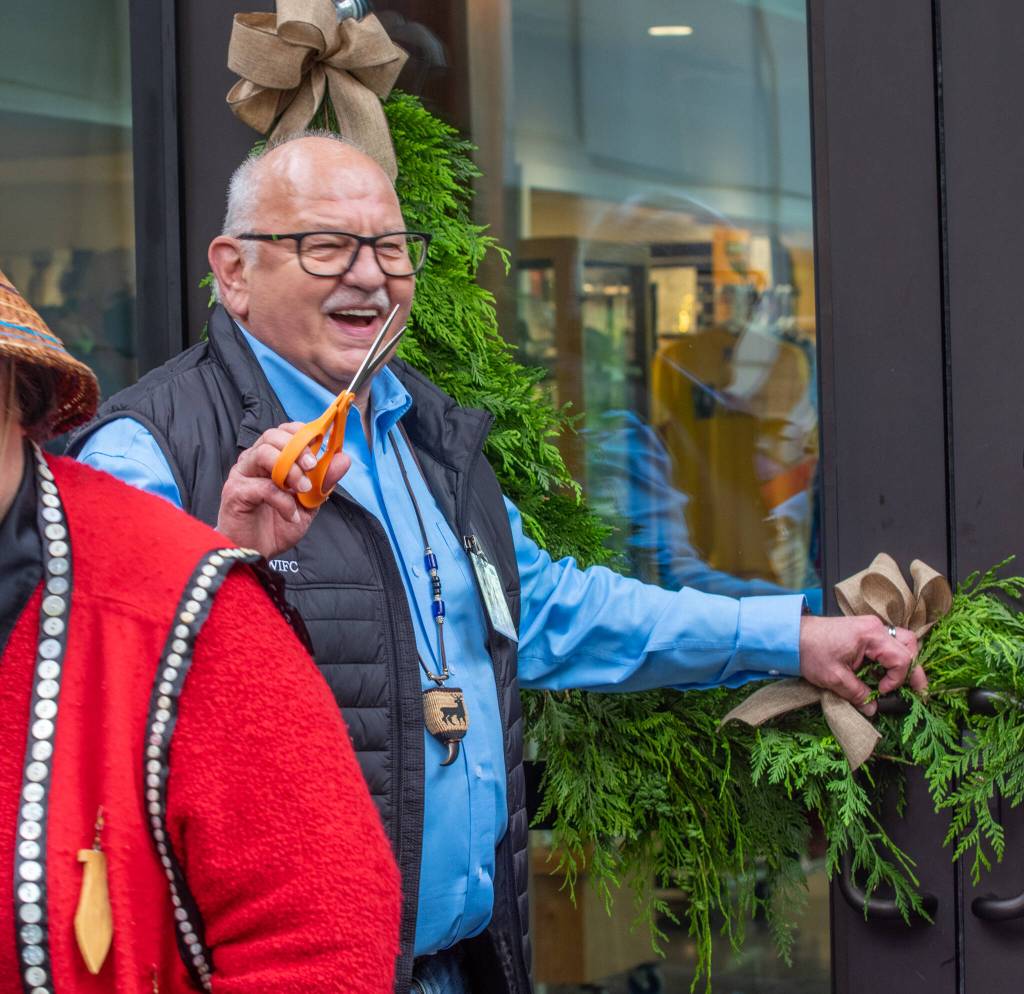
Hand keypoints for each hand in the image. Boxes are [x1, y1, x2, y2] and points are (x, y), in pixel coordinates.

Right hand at [216, 422, 349, 558]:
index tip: (319, 445)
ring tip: (303, 489)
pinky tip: (291, 514)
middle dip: (298, 449)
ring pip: (264, 453)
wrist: (257, 553)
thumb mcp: (309, 503)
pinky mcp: (235, 492)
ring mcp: (242, 475)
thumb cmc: (277, 526)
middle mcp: (253, 462)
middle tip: (312, 467)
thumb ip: (324, 480)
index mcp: (270, 459)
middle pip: (272, 436)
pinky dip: (283, 501)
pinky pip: (263, 487)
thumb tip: (343, 459)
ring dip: (290, 470)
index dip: (302, 433)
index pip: (284, 431)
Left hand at [798, 615, 924, 715]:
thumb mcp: (834, 678)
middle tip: (916, 691)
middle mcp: (875, 627)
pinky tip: (880, 673)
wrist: (790, 635)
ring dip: (903, 662)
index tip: (881, 692)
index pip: (901, 659)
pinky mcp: (863, 631)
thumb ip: (857, 694)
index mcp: (871, 635)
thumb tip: (872, 709)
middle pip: (909, 646)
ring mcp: (869, 627)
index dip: (897, 680)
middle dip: (913, 670)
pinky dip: (889, 658)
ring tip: (896, 682)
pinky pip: (886, 643)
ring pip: (901, 642)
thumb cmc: (810, 651)